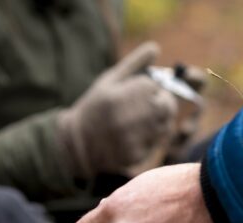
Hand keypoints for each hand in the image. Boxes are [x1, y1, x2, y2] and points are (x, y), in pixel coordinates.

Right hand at [57, 42, 177, 178]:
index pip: (153, 86)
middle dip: (163, 101)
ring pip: (164, 124)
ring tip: (145, 118)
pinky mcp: (134, 155)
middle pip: (164, 105)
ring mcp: (130, 140)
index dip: (153, 86)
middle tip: (155, 102)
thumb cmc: (95, 107)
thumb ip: (133, 64)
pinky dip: (152, 137)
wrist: (78, 145)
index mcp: (116, 98)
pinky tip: (138, 135)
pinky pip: (156, 142)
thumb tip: (155, 47)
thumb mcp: (108, 81)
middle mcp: (123, 120)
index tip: (146, 90)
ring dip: (161, 119)